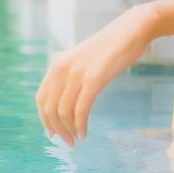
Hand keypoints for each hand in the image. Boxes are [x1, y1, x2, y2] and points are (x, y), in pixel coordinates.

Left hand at [36, 3, 157, 145]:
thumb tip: (66, 105)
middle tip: (67, 142)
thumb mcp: (83, 61)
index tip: (53, 134)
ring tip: (76, 140)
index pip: (42, 98)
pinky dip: (81, 125)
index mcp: (57, 64)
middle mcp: (62, 68)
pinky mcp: (94, 78)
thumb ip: (72, 77)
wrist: (131, 29)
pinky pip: (81, 109)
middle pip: (51, 108)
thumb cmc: (111, 48)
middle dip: (57, 129)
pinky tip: (84, 133)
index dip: (45, 120)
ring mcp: (77, 72)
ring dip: (69, 130)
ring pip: (64, 111)